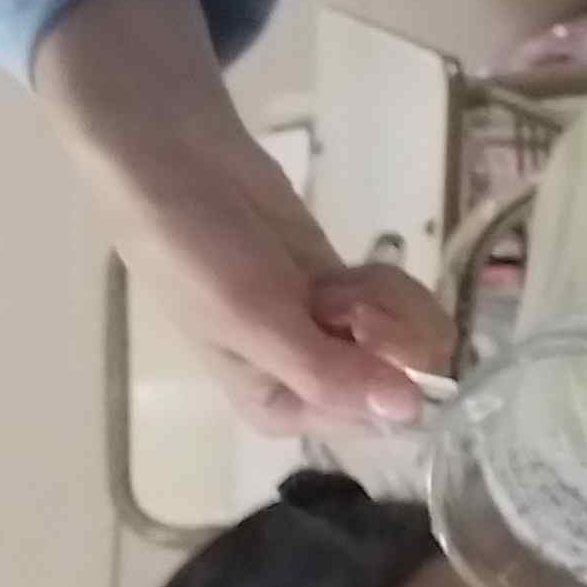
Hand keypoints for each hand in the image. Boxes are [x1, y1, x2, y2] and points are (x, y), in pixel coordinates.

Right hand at [104, 123, 454, 434]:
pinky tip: (344, 269)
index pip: (372, 419)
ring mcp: (333, 332)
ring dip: (385, 301)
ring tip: (330, 282)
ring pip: (411, 338)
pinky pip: (400, 302)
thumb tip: (409, 412)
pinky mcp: (344, 287)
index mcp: (280, 407)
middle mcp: (311, 381)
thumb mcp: (253, 319)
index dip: (386, 374)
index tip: (362, 328)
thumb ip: (328, 372)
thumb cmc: (197, 255)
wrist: (175, 167)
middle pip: (403, 379)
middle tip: (337, 297)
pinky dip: (384, 282)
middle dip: (389, 330)